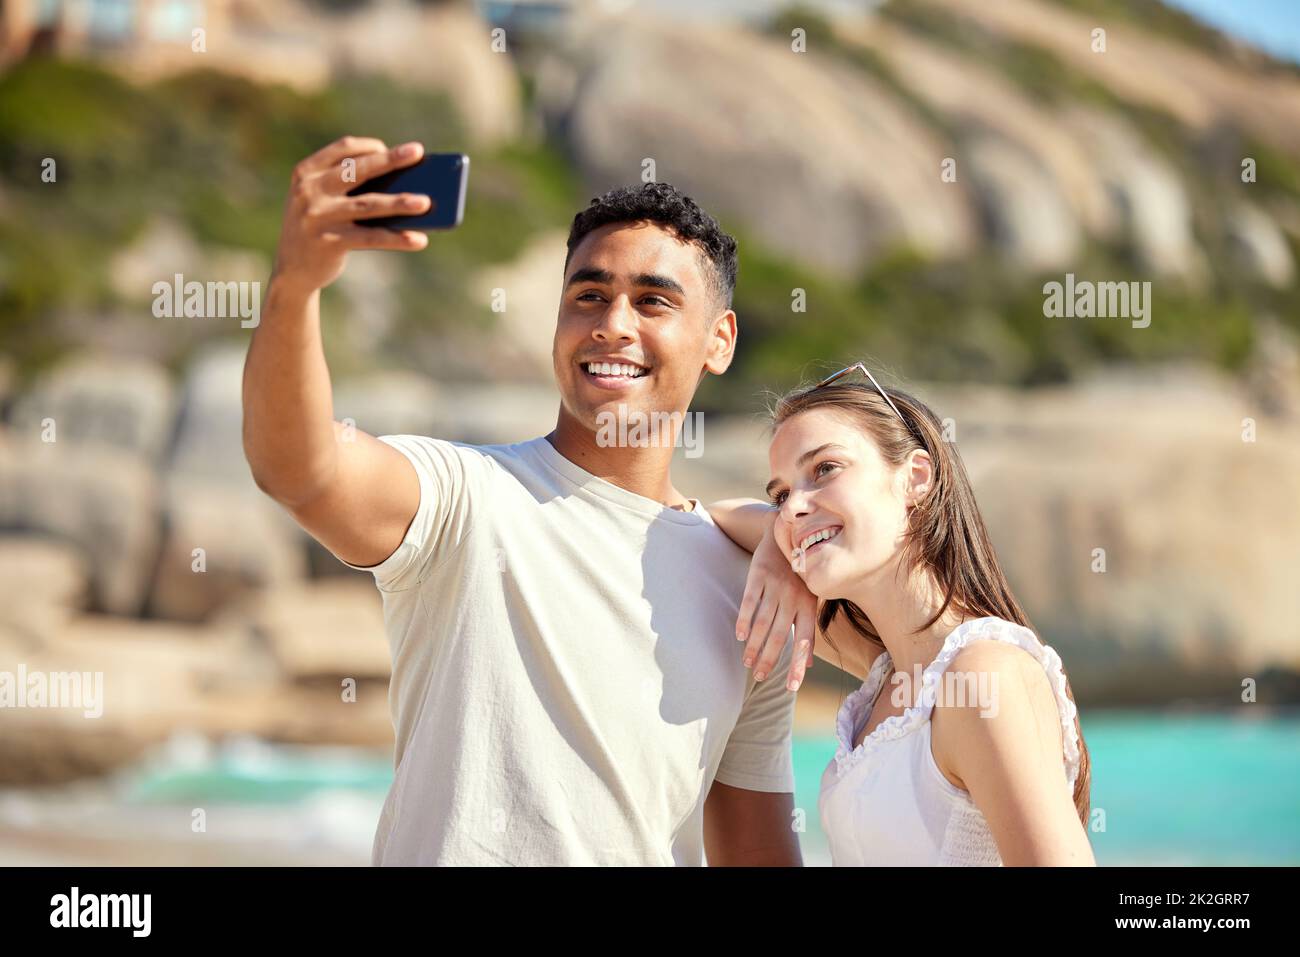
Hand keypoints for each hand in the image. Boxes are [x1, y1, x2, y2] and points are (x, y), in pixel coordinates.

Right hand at [269, 136, 431, 297]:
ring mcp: (318, 217)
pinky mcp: (329, 242)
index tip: (393, 148)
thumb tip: (405, 185)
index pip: (343, 149)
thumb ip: (350, 189)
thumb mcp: (324, 202)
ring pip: (368, 205)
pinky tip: (419, 240)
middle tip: (416, 152)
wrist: (293, 270)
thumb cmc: (321, 228)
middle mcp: (309, 191)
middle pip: (358, 171)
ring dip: (400, 203)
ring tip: (425, 202)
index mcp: (307, 173)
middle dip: (390, 160)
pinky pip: (371, 238)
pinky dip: (397, 238)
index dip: (370, 146)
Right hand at [735, 522, 816, 690]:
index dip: (798, 664)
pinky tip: (739, 636)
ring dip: (754, 645)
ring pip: (763, 622)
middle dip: (770, 659)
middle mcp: (794, 597)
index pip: (805, 641)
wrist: (786, 535)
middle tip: (760, 677)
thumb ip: (808, 629)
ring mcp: (776, 586)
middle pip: (780, 635)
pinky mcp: (759, 575)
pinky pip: (750, 601)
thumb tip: (809, 663)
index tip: (791, 687)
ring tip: (748, 663)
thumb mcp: (810, 598)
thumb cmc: (799, 574)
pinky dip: (744, 620)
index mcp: (809, 605)